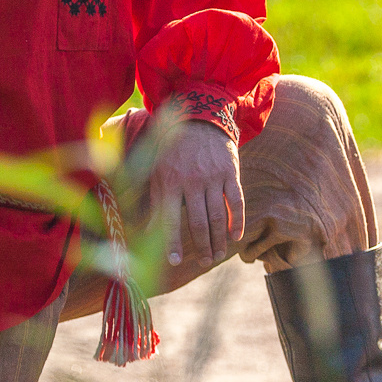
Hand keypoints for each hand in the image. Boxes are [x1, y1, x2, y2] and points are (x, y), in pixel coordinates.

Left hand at [148, 119, 243, 269]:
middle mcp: (191, 181)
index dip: (172, 243)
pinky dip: (237, 220)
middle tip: (205, 262)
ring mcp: (213, 177)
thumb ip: (153, 201)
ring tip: (218, 255)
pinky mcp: (230, 172)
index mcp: (169, 182)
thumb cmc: (172, 150)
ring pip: (217, 216)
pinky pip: (236, 201)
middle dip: (202, 246)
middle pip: (198, 222)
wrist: (199, 119)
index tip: (175, 262)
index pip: (170, 220)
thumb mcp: (156, 171)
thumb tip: (144, 231)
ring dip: (219, 239)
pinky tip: (235, 236)